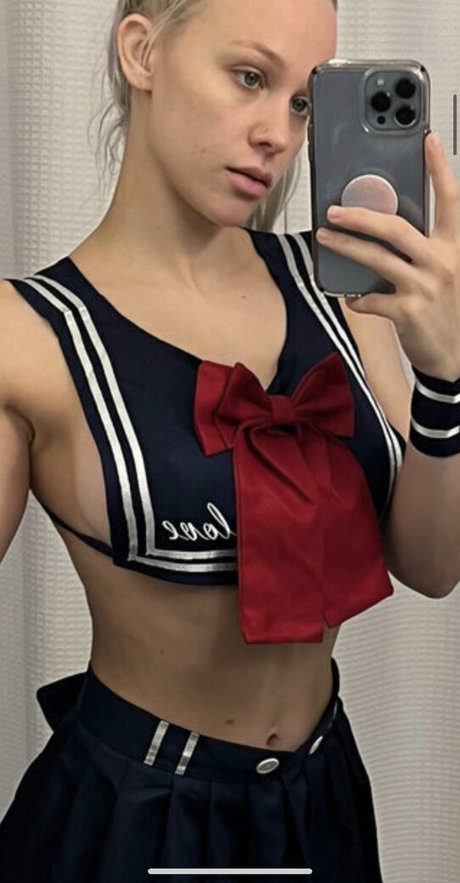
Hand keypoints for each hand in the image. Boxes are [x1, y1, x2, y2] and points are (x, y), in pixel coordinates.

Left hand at [316, 132, 459, 380]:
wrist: (456, 356)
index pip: (450, 200)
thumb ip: (422, 249)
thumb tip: (381, 229)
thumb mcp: (445, 272)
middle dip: (362, 216)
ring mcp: (425, 287)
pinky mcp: (409, 312)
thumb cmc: (446, 310)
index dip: (439, 168)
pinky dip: (358, 299)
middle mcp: (441, 263)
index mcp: (452, 247)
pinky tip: (352, 298)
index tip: (428, 139)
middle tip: (335, 210)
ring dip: (346, 247)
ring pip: (377, 259)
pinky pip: (372, 299)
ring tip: (325, 238)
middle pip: (397, 228)